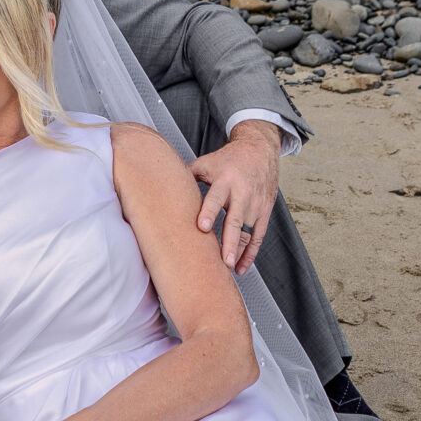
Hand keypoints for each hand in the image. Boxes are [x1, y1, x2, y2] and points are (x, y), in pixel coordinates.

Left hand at [192, 121, 280, 276]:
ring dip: (240, 252)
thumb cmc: (229, 158)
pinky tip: (241, 268)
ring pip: (248, 233)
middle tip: (224, 262)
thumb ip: (186, 176)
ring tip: (230, 270)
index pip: (215, 198)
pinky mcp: (264, 212)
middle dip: (229, 242)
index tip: (202, 227)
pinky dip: (251, 253)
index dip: (209, 212)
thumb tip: (157, 187)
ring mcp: (255, 204)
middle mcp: (242, 193)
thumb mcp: (207, 162)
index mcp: (225, 180)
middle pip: (235, 221)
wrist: (260, 150)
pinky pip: (258, 236)